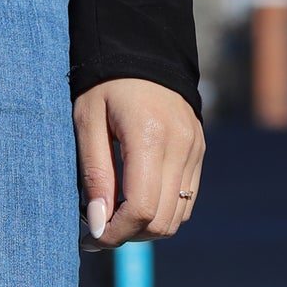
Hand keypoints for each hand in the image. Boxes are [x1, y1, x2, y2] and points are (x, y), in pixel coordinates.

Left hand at [74, 79, 204, 247]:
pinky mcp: (199, 151)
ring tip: (115, 214)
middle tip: (98, 229)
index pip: (142, 209)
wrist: (143, 50)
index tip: (90, 237)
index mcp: (150, 137)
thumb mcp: (86, 122)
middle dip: (128, 235)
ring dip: (146, 227)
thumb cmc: (104, 84)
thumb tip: (97, 224)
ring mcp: (195, 149)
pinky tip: (135, 199)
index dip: (115, 233)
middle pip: (163, 220)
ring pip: (178, 216)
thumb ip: (94, 174)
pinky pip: (186, 200)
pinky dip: (162, 210)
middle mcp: (181, 146)